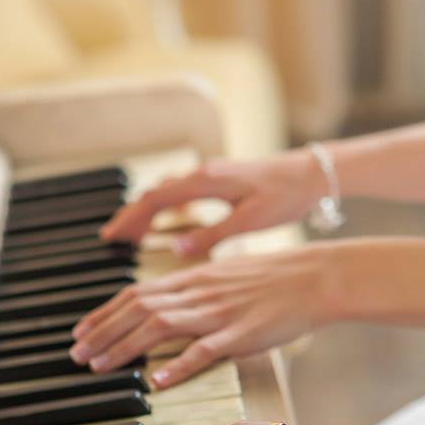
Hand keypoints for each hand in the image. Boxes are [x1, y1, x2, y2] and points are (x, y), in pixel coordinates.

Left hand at [70, 244, 340, 386]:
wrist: (316, 277)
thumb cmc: (278, 278)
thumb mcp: (230, 273)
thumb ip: (200, 286)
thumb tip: (176, 299)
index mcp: (196, 277)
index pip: (138, 292)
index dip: (105, 312)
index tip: (83, 331)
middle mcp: (200, 292)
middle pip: (139, 309)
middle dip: (102, 331)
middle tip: (77, 354)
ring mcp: (219, 312)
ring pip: (160, 327)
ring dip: (124, 346)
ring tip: (99, 365)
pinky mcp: (241, 334)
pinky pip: (203, 350)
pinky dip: (176, 366)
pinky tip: (155, 381)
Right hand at [100, 150, 326, 255]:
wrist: (313, 173)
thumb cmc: (286, 196)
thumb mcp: (249, 222)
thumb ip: (212, 236)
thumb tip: (178, 250)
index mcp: (206, 181)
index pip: (155, 199)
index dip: (130, 219)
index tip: (111, 237)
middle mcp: (203, 173)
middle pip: (155, 194)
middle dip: (131, 217)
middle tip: (113, 239)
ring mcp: (211, 174)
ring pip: (167, 191)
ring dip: (147, 210)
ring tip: (133, 232)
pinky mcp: (221, 179)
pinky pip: (182, 190)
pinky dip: (166, 205)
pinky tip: (167, 220)